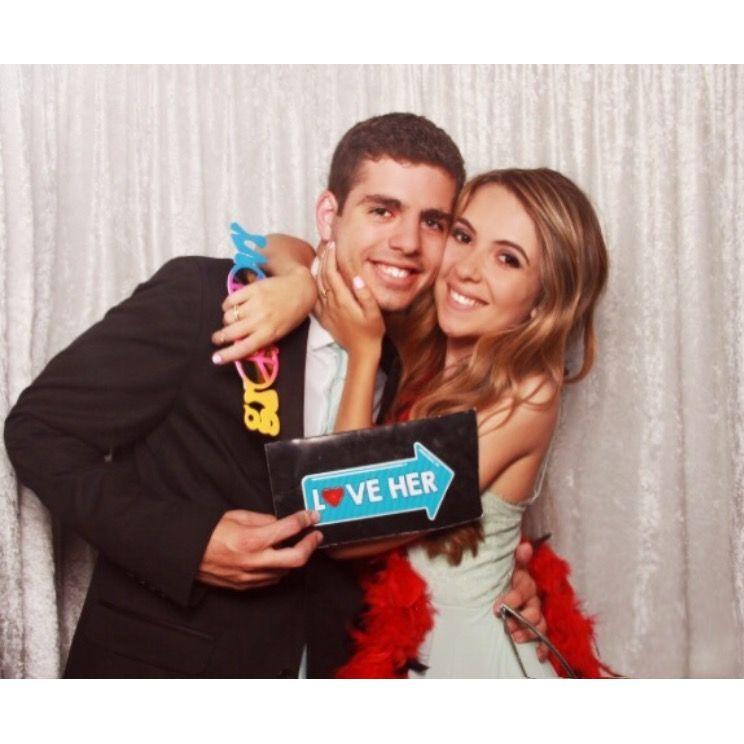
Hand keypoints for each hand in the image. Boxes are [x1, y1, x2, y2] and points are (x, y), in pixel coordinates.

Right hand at [197, 509, 322, 589]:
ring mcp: (251, 576)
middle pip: (297, 558)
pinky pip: (272, 579)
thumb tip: (281, 522)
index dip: (304, 520)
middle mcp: (254, 560)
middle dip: (311, 545)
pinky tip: (279, 558)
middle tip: (315, 535)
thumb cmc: (209, 532)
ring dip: (296, 557)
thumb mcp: (237, 516)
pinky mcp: (246, 586)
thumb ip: (263, 519)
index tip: (312, 515)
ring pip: (286, 570)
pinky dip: (280, 568)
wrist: (186, 555)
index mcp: (252, 539)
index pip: (288, 529)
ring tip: (297, 544)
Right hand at [211, 266, 315, 364]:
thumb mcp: (280, 332)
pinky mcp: (252, 289)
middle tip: (217, 338)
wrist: (302, 290)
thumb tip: (240, 344)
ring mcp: (255, 304)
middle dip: (219, 338)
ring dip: (226, 320)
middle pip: (230, 332)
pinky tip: (231, 306)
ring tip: (230, 320)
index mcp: (268, 334)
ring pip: (228, 316)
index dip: (227, 355)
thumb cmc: (292, 314)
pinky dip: (227, 305)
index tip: (215, 358)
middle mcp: (260, 320)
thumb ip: (262, 338)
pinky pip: (230, 300)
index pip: (243, 348)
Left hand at [315, 241, 384, 356]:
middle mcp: (331, 304)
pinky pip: (314, 299)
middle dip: (324, 258)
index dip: (331, 257)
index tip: (333, 244)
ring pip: (316, 286)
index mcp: (343, 300)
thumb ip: (365, 295)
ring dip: (317, 269)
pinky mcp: (324, 318)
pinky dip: (313, 286)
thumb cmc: (371, 332)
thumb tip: (356, 277)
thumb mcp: (374, 313)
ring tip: (320, 255)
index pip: (332, 273)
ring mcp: (326, 311)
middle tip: (326, 245)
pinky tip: (314, 279)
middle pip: (322, 276)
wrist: (361, 352)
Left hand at [494, 540, 548, 661]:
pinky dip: (544, 647)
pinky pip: (544, 637)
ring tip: (515, 637)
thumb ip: (519, 558)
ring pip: (539, 625)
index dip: (511, 600)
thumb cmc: (511, 576)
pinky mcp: (539, 626)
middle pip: (534, 611)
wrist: (515, 582)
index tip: (497, 608)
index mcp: (527, 583)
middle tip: (507, 626)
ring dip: (528, 633)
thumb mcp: (514, 565)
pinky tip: (539, 655)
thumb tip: (524, 546)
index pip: (522, 591)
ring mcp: (538, 613)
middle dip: (520, 619)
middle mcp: (535, 599)